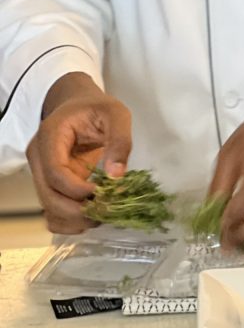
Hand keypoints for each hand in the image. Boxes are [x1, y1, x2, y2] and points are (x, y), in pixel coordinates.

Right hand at [26, 72, 132, 233]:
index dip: (78, 190)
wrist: (79, 106)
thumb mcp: (116, 114)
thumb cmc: (96, 108)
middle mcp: (40, 157)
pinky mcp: (51, 184)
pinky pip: (53, 211)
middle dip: (78, 211)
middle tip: (107, 210)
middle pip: (49, 197)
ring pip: (49, 209)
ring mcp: (42, 173)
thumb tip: (116, 176)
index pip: (55, 173)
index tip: (104, 193)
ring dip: (74, 220)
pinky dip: (70, 221)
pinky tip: (92, 215)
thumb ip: (120, 141)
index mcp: (50, 136)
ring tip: (102, 214)